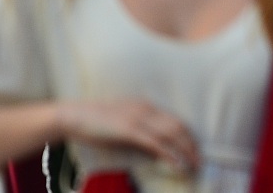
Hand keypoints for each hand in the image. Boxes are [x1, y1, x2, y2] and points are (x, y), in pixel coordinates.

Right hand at [56, 99, 198, 173]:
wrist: (71, 115)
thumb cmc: (94, 123)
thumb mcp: (123, 127)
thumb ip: (140, 136)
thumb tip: (156, 152)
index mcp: (146, 107)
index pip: (176, 121)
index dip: (188, 137)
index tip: (195, 151)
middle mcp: (147, 110)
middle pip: (179, 127)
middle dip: (192, 145)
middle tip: (200, 161)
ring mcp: (138, 118)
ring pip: (171, 134)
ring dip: (186, 151)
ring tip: (194, 165)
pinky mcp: (129, 130)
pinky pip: (155, 143)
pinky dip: (169, 154)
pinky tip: (177, 164)